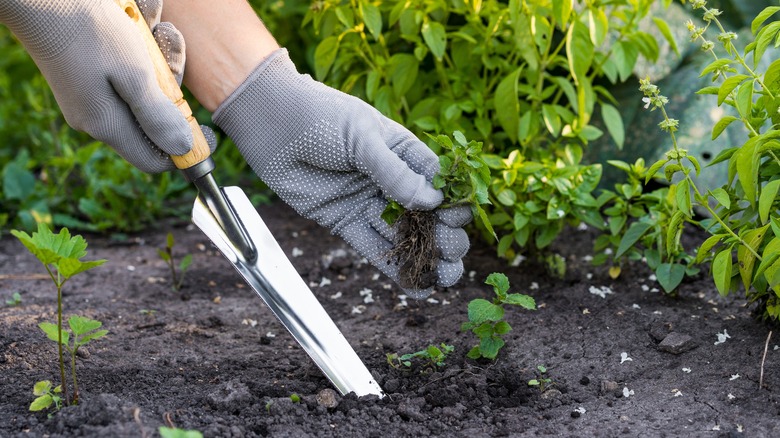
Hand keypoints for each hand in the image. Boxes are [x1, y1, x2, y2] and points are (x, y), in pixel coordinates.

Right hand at [0, 0, 206, 171]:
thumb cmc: (90, 32)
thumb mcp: (136, 76)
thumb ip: (159, 116)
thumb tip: (183, 150)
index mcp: (107, 126)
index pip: (153, 160)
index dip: (183, 149)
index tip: (206, 125)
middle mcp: (96, 118)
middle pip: (152, 121)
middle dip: (170, 88)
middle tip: (170, 47)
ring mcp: (90, 98)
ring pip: (142, 91)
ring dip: (157, 60)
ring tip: (155, 26)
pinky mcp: (87, 77)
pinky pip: (125, 74)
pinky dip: (139, 50)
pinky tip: (138, 23)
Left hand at [213, 49, 470, 297]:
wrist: (269, 122)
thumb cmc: (319, 115)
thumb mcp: (362, 136)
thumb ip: (394, 172)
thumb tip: (432, 202)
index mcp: (402, 152)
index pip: (437, 182)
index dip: (451, 203)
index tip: (457, 220)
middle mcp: (389, 179)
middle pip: (425, 214)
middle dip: (444, 236)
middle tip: (453, 254)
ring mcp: (367, 201)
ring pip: (403, 235)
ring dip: (425, 258)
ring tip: (447, 280)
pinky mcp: (344, 221)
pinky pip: (373, 248)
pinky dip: (393, 268)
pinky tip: (416, 287)